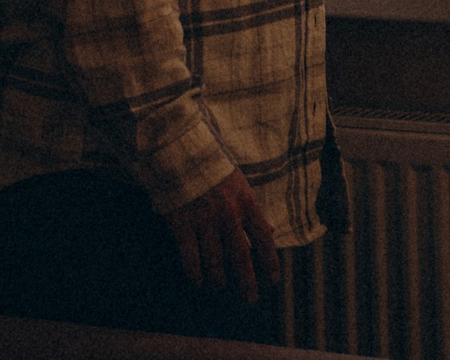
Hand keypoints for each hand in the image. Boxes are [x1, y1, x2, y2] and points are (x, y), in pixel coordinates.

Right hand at [166, 169, 279, 300]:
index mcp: (246, 202)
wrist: (178, 150)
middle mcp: (228, 215)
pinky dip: (194, 272)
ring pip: (214, 262)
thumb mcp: (238, 183)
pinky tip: (197, 280)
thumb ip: (251, 208)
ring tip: (218, 286)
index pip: (263, 237)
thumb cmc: (211, 167)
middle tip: (250, 299)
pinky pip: (190, 257)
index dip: (269, 261)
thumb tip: (270, 231)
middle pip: (241, 257)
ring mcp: (204, 221)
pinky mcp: (182, 224)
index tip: (272, 279)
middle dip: (247, 282)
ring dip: (218, 279)